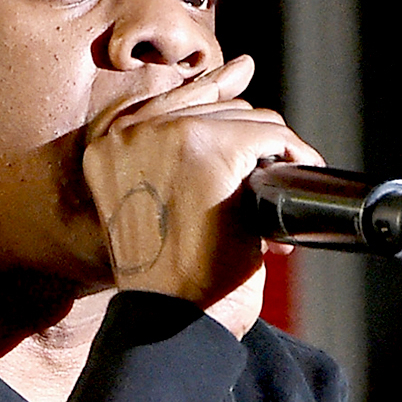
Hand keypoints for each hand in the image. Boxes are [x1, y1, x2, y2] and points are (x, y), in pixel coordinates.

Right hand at [82, 55, 320, 337]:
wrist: (169, 326)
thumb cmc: (165, 283)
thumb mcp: (156, 210)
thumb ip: (176, 158)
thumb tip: (237, 78)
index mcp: (104, 148)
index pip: (168, 97)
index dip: (212, 90)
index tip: (242, 74)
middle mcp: (127, 135)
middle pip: (212, 106)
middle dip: (249, 143)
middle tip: (267, 182)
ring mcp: (166, 139)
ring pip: (245, 118)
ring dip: (274, 153)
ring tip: (281, 196)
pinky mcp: (209, 152)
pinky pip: (266, 135)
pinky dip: (292, 155)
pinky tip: (297, 179)